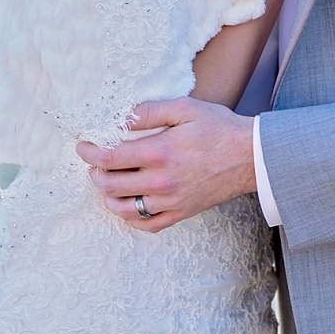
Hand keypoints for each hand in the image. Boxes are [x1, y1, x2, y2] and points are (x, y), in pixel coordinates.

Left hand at [76, 99, 255, 231]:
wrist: (252, 156)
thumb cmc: (219, 128)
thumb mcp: (185, 108)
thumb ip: (149, 112)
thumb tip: (118, 117)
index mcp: (159, 152)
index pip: (109, 158)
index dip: (89, 153)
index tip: (83, 147)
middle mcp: (161, 181)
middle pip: (111, 185)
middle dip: (95, 173)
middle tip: (95, 164)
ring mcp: (171, 201)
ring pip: (124, 209)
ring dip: (108, 197)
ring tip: (108, 184)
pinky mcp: (181, 213)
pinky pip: (147, 224)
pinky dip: (131, 217)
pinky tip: (129, 204)